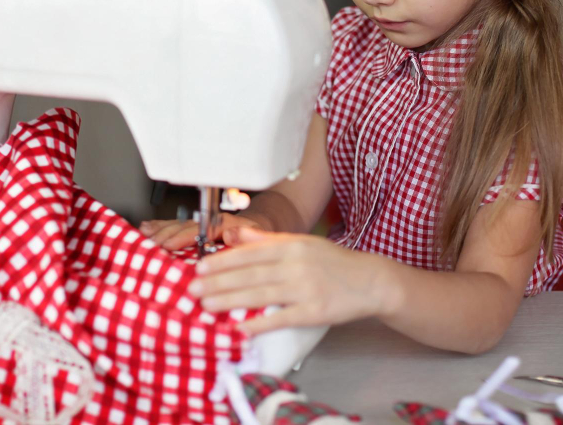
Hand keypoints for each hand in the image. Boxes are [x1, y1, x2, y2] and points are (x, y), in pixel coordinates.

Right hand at [139, 213, 262, 250]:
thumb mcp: (259, 240)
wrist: (260, 228)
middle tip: (150, 245)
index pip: (200, 227)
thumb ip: (246, 238)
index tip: (170, 244)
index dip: (183, 235)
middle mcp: (210, 221)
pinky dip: (160, 226)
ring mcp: (202, 223)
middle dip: (165, 234)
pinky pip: (175, 225)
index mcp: (226, 223)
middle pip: (184, 225)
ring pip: (177, 224)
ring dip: (159, 230)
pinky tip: (147, 227)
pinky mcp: (195, 227)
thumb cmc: (258, 239)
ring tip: (143, 236)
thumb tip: (229, 235)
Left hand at [188, 228, 387, 334]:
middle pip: (250, 273)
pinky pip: (282, 318)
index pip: (250, 253)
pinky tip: (240, 328)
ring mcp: (306, 288)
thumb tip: (236, 234)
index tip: (200, 266)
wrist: (370, 281)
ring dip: (230, 300)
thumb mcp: (302, 243)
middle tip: (192, 288)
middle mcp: (296, 265)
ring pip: (260, 294)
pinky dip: (260, 323)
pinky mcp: (315, 311)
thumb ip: (268, 240)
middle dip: (218, 281)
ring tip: (207, 305)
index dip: (223, 261)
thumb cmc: (333, 263)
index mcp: (291, 246)